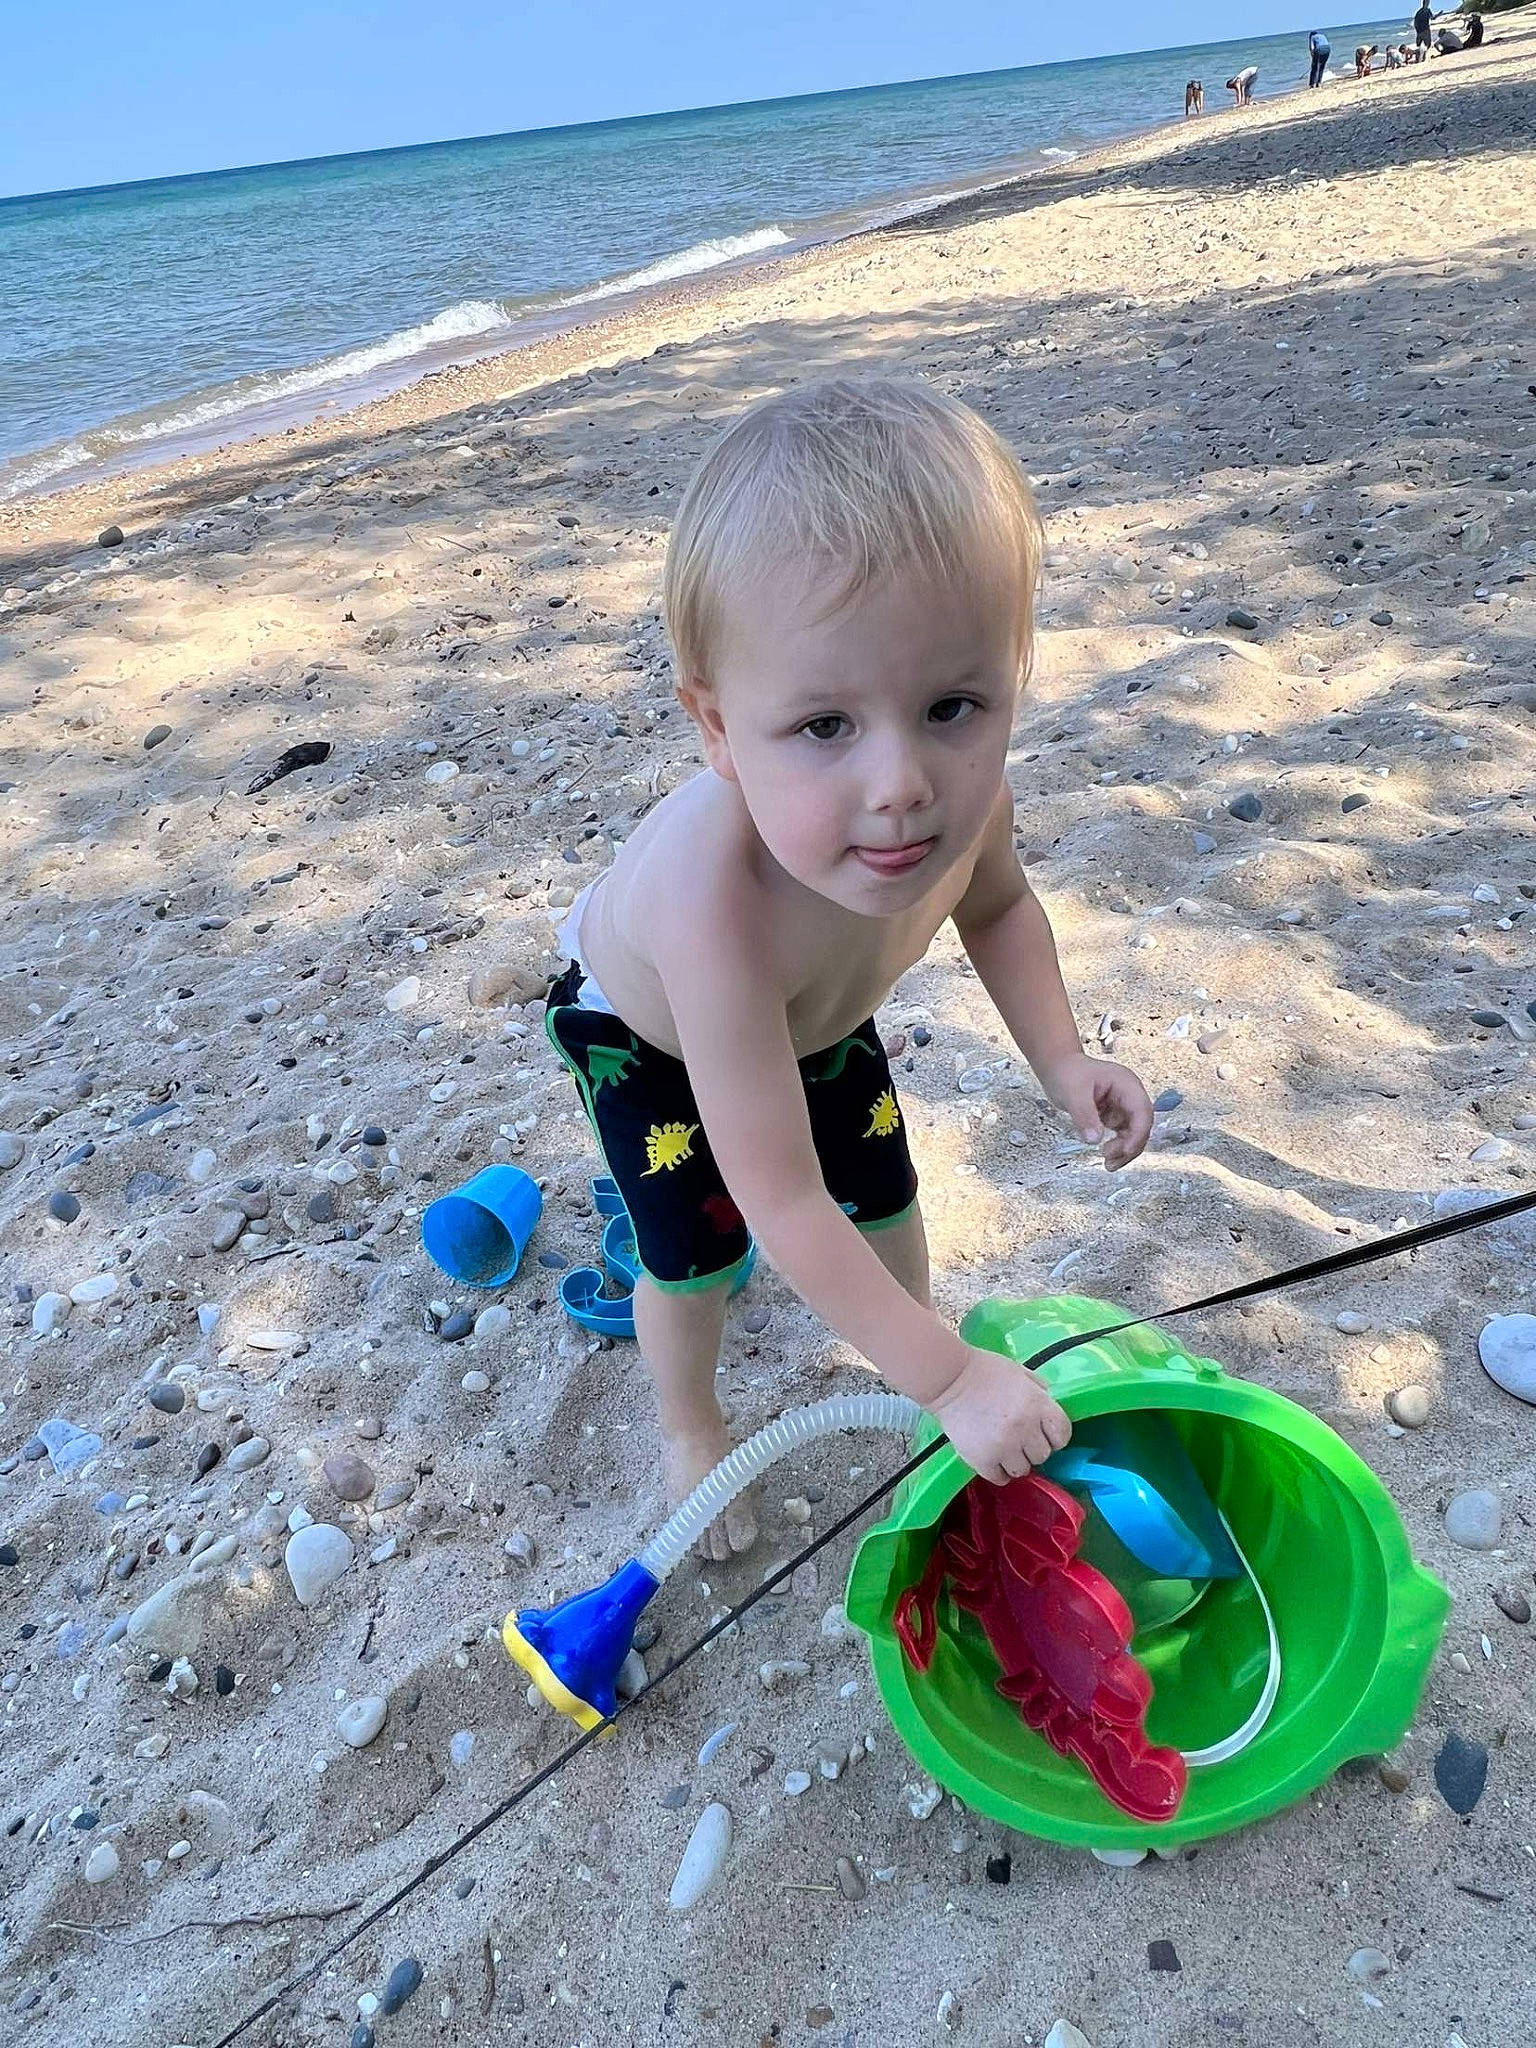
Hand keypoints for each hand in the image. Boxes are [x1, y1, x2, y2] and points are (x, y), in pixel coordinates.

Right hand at [929, 1345, 1071, 1483]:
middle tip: (1019, 1437)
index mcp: (1038, 1405)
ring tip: (1003, 1448)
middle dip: (1032, 1447)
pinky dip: (997, 1471)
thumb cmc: (985, 1371)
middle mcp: (1025, 1429)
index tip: (1045, 1434)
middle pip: (1043, 1455)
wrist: (949, 1379)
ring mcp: (1004, 1447)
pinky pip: (1000, 1478)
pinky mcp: (982, 1460)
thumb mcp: (1021, 1373)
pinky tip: (991, 1457)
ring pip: (1023, 1470)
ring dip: (1015, 1461)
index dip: (1055, 1436)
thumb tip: (1050, 1408)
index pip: (1063, 1435)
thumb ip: (1040, 1391)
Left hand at [1041, 1053, 1153, 1168]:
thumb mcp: (1073, 1093)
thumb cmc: (1068, 1072)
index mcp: (1126, 1084)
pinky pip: (1122, 1135)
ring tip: (1109, 1162)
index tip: (1125, 1150)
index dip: (1137, 1133)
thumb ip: (1084, 1116)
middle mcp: (1129, 1095)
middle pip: (1141, 1126)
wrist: (1059, 1067)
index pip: (1142, 1112)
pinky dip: (1117, 1146)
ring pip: (1134, 1133)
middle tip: (1111, 1160)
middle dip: (1130, 1146)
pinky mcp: (1115, 1115)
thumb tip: (1094, 1139)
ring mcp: (1123, 1106)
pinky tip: (1107, 1154)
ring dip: (1124, 1150)